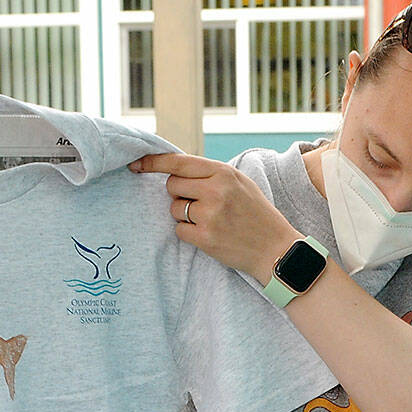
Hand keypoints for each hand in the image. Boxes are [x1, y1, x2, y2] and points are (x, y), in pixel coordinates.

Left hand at [128, 153, 300, 284]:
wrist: (276, 249)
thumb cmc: (256, 214)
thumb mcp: (240, 183)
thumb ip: (211, 174)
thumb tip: (175, 169)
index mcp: (223, 172)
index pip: (179, 162)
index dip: (153, 162)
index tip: (136, 164)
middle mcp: (216, 190)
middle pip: (172, 186)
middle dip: (179, 195)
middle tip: (200, 204)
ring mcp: (210, 214)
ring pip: (174, 209)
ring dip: (184, 215)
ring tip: (210, 221)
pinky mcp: (205, 237)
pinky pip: (179, 230)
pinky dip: (189, 233)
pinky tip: (209, 235)